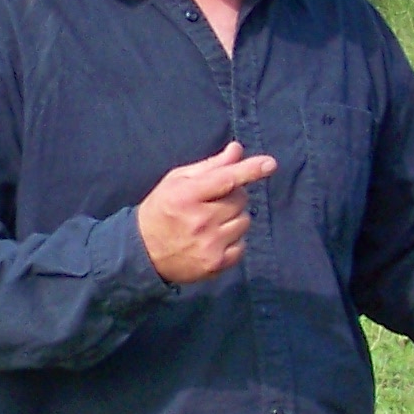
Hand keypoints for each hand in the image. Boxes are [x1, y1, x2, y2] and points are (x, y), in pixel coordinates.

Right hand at [136, 141, 277, 285]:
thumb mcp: (177, 181)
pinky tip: (214, 240)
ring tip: (212, 222)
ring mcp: (209, 245)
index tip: (270, 163)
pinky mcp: (215, 264)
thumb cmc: (162, 209)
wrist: (142, 252)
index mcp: (186, 196)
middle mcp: (200, 221)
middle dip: (233, 196)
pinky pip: (242, 245)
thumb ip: (210, 166)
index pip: (225, 179)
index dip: (250, 170)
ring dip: (234, 218)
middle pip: (240, 199)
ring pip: (244, 221)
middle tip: (213, 202)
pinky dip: (234, 240)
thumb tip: (237, 150)